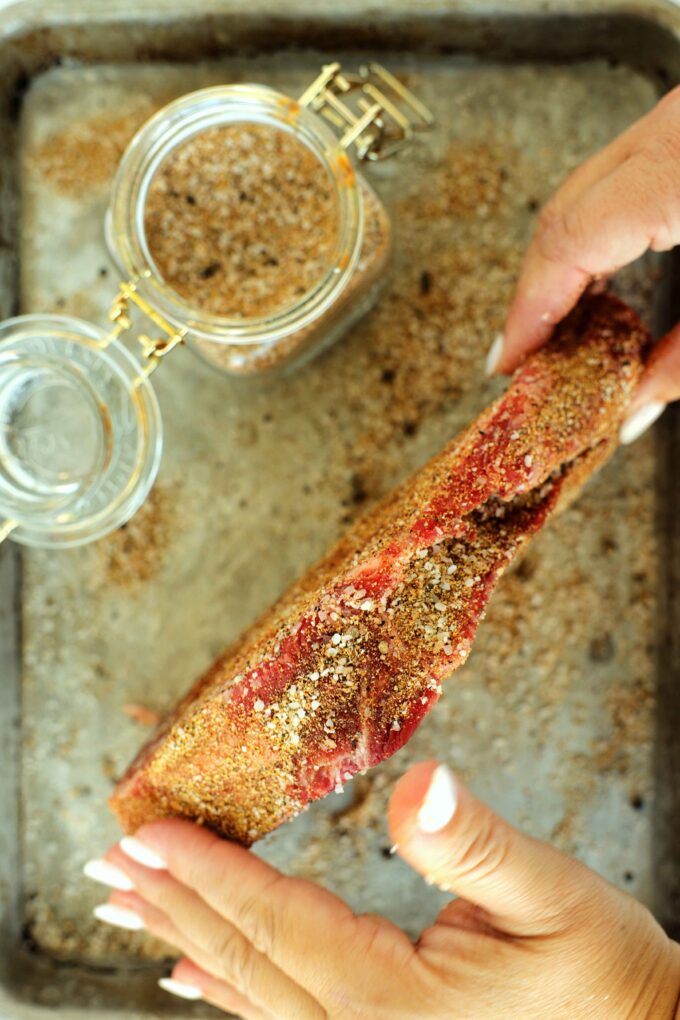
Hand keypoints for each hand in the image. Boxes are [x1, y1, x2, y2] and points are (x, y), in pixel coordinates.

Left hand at [86, 762, 679, 1018]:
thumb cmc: (607, 979)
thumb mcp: (554, 898)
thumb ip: (475, 844)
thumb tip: (419, 781)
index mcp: (395, 1000)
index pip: (276, 921)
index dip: (207, 871)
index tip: (147, 831)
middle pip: (244, 959)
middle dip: (170, 904)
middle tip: (107, 863)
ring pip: (249, 992)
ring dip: (184, 940)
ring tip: (128, 907)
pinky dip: (225, 989)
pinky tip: (193, 974)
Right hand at [489, 85, 679, 443]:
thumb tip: (634, 405)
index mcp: (677, 172)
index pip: (567, 243)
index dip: (528, 310)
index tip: (510, 363)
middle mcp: (671, 129)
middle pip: (564, 211)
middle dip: (536, 290)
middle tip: (528, 356)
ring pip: (587, 190)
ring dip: (565, 262)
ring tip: (564, 326)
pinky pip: (622, 175)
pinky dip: (602, 229)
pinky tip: (611, 273)